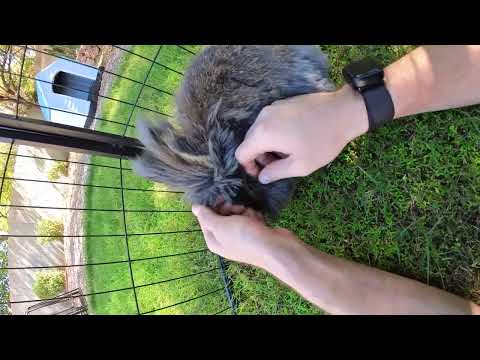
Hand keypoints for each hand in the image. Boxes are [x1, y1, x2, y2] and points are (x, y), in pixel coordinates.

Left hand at [191, 204, 298, 268]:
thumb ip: (207, 216)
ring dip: (243, 210)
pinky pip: (249, 217)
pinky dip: (254, 215)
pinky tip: (259, 218)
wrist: (276, 249)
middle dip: (229, 208)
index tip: (219, 196)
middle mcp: (225, 239)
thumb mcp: (221, 226)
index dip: (211, 206)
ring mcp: (241, 236)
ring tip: (250, 215)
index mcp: (214, 240)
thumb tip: (194, 207)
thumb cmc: (245, 238)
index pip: (205, 218)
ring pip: (236, 214)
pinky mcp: (254, 231)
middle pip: (221, 215)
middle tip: (237, 209)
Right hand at [235, 86, 368, 183]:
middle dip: (259, 156)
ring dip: (267, 145)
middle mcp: (263, 117)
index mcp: (263, 133)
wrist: (343, 111)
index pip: (241, 153)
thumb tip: (262, 177)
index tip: (262, 173)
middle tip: (278, 165)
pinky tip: (292, 138)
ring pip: (259, 130)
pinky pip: (269, 121)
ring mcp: (272, 107)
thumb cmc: (322, 141)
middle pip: (249, 141)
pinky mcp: (282, 102)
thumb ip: (276, 172)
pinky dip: (274, 132)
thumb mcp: (300, 165)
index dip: (248, 167)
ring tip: (288, 152)